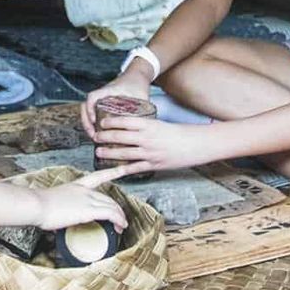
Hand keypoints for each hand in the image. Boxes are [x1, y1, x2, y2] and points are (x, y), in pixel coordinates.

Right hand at [34, 168, 133, 231]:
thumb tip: (55, 223)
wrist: (36, 205)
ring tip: (122, 226)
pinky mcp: (89, 210)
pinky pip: (110, 214)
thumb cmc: (38, 205)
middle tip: (120, 218)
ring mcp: (87, 199)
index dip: (113, 172)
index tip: (123, 169)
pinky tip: (120, 226)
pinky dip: (118, 220)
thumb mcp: (52, 203)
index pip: (98, 176)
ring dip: (119, 216)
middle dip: (116, 208)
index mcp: (76, 186)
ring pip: (111, 206)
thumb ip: (58, 210)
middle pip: (107, 197)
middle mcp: (84, 191)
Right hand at [81, 70, 151, 139]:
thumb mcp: (140, 96)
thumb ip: (143, 109)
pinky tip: (99, 133)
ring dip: (87, 123)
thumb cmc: (137, 84)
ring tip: (94, 136)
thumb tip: (141, 127)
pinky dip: (92, 123)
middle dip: (86, 121)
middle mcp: (101, 94)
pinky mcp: (103, 104)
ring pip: (87, 110)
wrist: (137, 76)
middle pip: (85, 105)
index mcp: (109, 90)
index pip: (93, 97)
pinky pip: (93, 113)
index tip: (95, 120)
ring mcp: (101, 99)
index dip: (90, 109)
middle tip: (92, 135)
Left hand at [94, 117, 212, 171]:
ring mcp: (149, 152)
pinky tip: (113, 168)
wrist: (194, 145)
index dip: (110, 122)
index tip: (101, 122)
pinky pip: (134, 167)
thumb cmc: (177, 133)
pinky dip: (122, 168)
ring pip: (123, 153)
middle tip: (95, 137)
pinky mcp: (153, 165)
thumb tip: (125, 127)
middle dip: (104, 137)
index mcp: (148, 125)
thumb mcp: (158, 124)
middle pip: (120, 137)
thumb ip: (143, 126)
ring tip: (98, 152)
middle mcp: (147, 138)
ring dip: (108, 153)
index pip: (124, 121)